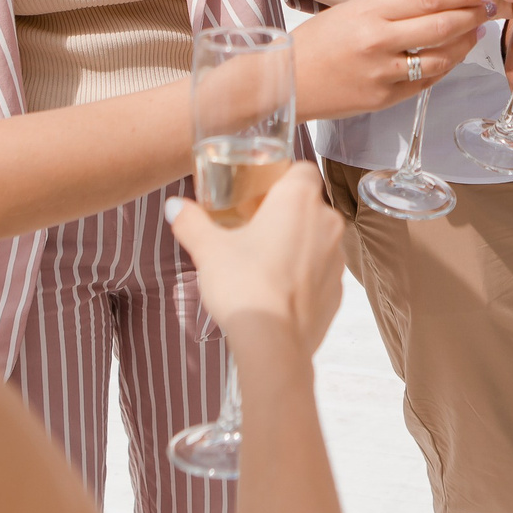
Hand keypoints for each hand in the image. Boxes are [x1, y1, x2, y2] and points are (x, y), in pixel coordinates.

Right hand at [166, 166, 343, 352]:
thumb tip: (173, 206)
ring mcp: (338, 258)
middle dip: (285, 213)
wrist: (272, 343)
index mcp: (299, 200)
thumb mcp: (208, 249)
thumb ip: (191, 222)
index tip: (259, 192)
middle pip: (309, 205)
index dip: (282, 177)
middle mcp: (327, 222)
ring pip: (318, 239)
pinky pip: (321, 272)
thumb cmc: (243, 286)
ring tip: (264, 262)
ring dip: (298, 244)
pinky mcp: (338, 290)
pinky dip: (304, 275)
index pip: (303, 169)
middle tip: (254, 227)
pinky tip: (277, 290)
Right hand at [293, 0, 490, 118]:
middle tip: (491, 6)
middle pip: (440, 25)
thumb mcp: (350, 8)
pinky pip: (425, 82)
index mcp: (369, 12)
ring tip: (476, 31)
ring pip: (439, 57)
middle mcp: (378, 42)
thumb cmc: (316, 41)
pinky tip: (453, 56)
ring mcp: (382, 73)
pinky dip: (444, 67)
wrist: (284, 81)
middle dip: (473, 14)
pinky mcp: (383, 99)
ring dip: (465, 44)